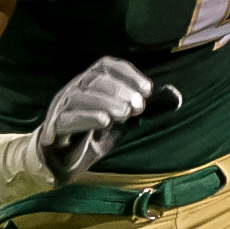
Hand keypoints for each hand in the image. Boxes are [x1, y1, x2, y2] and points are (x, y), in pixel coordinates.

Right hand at [36, 57, 153, 180]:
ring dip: (105, 102)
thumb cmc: (91, 137)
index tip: (148, 89)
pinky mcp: (53, 128)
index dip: (128, 73)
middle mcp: (73, 90)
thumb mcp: (122, 122)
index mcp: (89, 84)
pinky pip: (66, 118)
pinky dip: (86, 117)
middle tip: (138, 106)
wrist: (59, 163)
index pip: (106, 66)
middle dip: (120, 90)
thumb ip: (146, 111)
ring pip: (80, 96)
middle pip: (95, 79)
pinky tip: (104, 121)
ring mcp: (60, 108)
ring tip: (125, 113)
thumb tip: (176, 97)